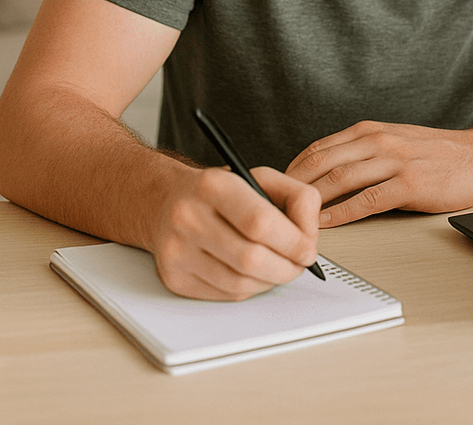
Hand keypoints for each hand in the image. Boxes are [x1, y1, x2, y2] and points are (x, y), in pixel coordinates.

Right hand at [148, 165, 320, 300]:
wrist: (162, 201)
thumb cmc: (217, 192)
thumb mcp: (258, 177)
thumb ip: (296, 197)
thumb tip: (310, 235)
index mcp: (213, 186)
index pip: (260, 222)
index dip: (293, 241)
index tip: (307, 249)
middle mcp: (188, 217)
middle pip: (252, 259)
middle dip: (286, 268)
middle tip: (298, 264)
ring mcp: (177, 251)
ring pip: (241, 284)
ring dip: (270, 280)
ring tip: (276, 266)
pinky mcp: (174, 278)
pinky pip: (227, 295)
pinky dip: (250, 288)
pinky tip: (251, 272)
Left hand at [285, 121, 472, 226]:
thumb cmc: (438, 153)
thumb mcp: (395, 140)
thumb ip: (362, 151)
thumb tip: (326, 171)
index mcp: (370, 130)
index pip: (319, 148)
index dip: (292, 168)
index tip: (274, 187)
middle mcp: (378, 141)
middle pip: (322, 162)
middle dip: (292, 185)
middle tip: (274, 205)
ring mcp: (394, 161)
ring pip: (340, 179)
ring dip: (311, 201)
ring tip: (292, 218)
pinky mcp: (409, 185)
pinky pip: (367, 201)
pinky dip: (341, 213)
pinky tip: (326, 224)